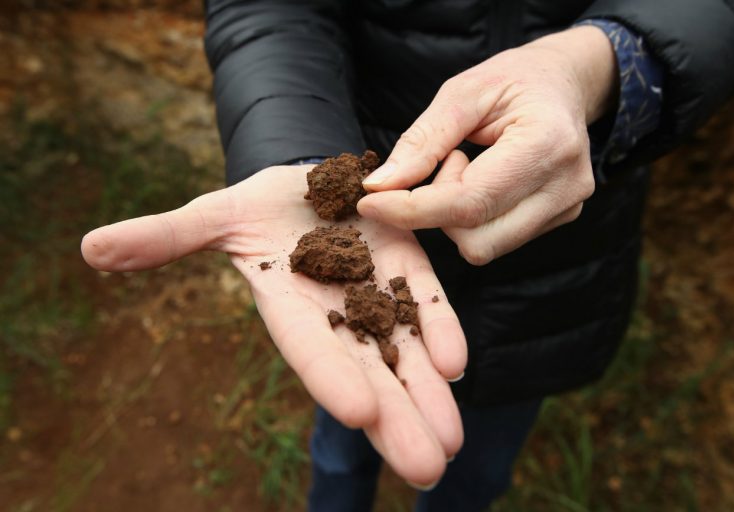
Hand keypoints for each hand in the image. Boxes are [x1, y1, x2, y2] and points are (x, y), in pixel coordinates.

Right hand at [81, 165, 466, 486]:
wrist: (309, 186)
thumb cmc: (257, 206)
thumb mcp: (211, 217)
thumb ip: (165, 237)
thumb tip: (90, 249)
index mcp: (288, 305)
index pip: (310, 348)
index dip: (331, 377)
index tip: (358, 412)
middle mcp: (336, 312)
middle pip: (368, 372)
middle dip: (396, 420)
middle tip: (426, 470)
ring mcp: (376, 292)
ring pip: (405, 352)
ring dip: (429, 395)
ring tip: (451, 444)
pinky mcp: (407, 268)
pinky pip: (426, 303)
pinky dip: (441, 331)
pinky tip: (455, 364)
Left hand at [357, 26, 617, 264]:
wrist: (564, 83)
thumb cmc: (513, 80)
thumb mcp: (461, 93)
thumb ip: (420, 142)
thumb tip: (379, 187)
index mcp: (547, 145)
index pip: (470, 202)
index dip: (412, 210)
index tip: (370, 202)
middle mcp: (565, 186)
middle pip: (476, 239)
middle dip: (439, 211)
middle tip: (445, 161)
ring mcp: (566, 208)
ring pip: (484, 246)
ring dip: (456, 215)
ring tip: (468, 167)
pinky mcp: (558, 219)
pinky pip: (496, 239)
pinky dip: (474, 217)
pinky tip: (483, 180)